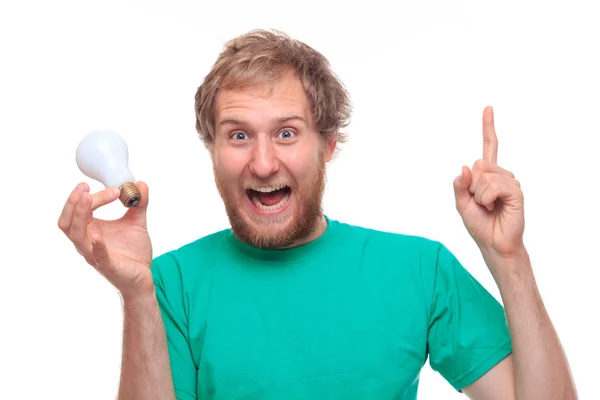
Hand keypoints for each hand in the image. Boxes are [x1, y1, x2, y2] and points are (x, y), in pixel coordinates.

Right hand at [58, 181, 153, 297]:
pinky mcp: (107, 266)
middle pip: (68, 222)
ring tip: (87, 200)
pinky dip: (96, 245)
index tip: (112, 188)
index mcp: (91, 229)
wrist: (143, 276)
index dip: (90, 196)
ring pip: (76, 236)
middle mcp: (87, 242)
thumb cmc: (133, 251)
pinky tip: (97, 235)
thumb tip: (141, 184)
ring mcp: (94, 255)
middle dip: (73, 203)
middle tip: (84, 188)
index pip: (80, 210)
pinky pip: (97, 256)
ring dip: (79, 216)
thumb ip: (139, 204)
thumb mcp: (137, 222)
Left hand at [453, 106, 524, 258]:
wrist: (493, 244)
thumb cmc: (479, 224)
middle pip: (477, 164)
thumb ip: (459, 186)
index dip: (488, 127)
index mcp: (487, 175)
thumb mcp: (461, 204)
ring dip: (479, 196)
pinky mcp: (516, 191)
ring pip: (483, 177)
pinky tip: (495, 206)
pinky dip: (487, 198)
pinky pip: (493, 186)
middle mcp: (501, 174)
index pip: (488, 147)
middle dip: (471, 186)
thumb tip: (464, 167)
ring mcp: (510, 181)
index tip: (488, 108)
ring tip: (488, 207)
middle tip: (480, 203)